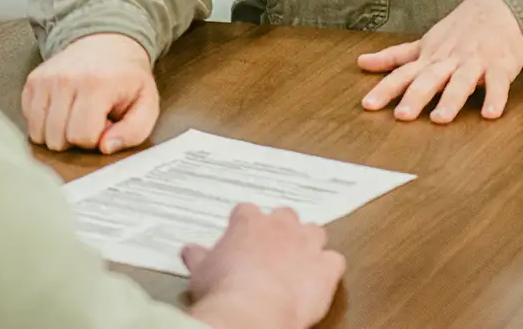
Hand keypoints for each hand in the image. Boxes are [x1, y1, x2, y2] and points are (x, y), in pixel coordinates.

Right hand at [21, 33, 158, 153]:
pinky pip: (29, 122)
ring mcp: (46, 79)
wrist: (109, 43)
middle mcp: (67, 79)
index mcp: (98, 84)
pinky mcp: (33, 81)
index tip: (106, 122)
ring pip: (39, 135)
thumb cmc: (127, 77)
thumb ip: (134, 131)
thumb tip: (106, 147)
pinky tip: (64, 109)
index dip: (97, 138)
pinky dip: (46, 123)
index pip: (83, 136)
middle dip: (77, 137)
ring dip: (60, 132)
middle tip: (92, 118)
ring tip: (78, 114)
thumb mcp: (146, 103)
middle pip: (58, 139)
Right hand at [184, 204, 345, 328]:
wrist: (251, 310)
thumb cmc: (224, 290)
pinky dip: (329, 268)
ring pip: (314, 232)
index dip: (244, 225)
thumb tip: (188, 250)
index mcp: (249, 222)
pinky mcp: (325, 267)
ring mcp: (306, 244)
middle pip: (285, 216)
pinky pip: (334, 260)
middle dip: (281, 230)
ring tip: (300, 262)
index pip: (247, 212)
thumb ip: (199, 257)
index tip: (241, 237)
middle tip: (272, 251)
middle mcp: (281, 225)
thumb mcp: (201, 272)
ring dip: (309, 244)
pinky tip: (321, 279)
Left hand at [358, 0, 522, 123]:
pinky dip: (495, 98)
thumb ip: (395, 57)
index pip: (403, 74)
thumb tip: (361, 62)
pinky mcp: (500, 66)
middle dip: (415, 96)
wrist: (499, 8)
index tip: (368, 105)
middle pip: (430, 78)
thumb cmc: (459, 31)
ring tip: (440, 118)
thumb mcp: (426, 43)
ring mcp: (475, 62)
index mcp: (430, 57)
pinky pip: (498, 84)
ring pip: (461, 81)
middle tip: (402, 116)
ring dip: (451, 99)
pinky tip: (490, 114)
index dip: (385, 89)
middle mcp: (449, 60)